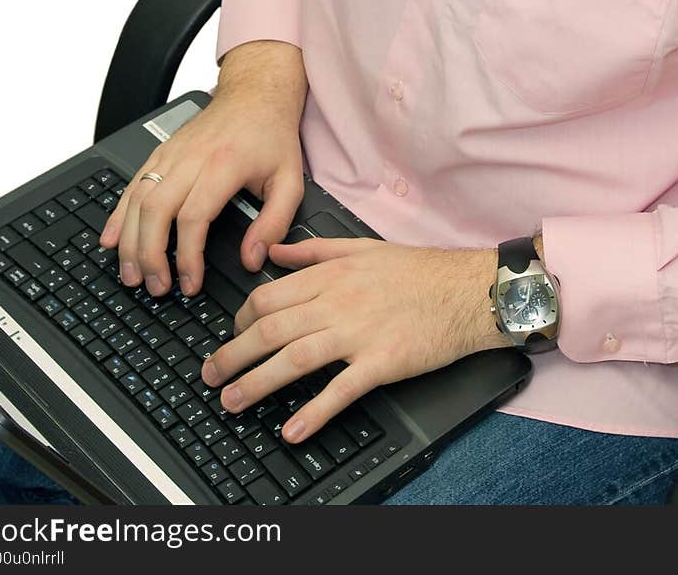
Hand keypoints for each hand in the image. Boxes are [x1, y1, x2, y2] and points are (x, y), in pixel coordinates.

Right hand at [97, 85, 303, 296]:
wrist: (253, 93)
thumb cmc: (270, 135)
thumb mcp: (290, 180)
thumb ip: (275, 222)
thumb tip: (252, 259)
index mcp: (223, 165)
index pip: (194, 217)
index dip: (188, 256)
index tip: (190, 283)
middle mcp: (191, 158)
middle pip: (156, 211)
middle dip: (150, 255)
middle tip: (156, 287)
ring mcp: (170, 154)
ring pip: (138, 200)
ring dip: (130, 241)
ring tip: (132, 275)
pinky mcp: (159, 152)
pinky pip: (132, 185)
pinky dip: (118, 215)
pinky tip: (111, 240)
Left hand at [200, 237, 508, 445]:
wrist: (466, 289)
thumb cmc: (418, 270)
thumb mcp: (361, 247)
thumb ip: (313, 249)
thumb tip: (273, 251)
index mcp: (331, 274)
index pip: (269, 296)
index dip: (240, 319)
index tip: (231, 335)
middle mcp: (338, 302)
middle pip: (271, 328)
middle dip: (234, 354)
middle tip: (211, 376)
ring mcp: (359, 333)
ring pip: (295, 358)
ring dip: (258, 382)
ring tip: (233, 401)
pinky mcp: (382, 362)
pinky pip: (341, 390)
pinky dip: (315, 411)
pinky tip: (292, 430)